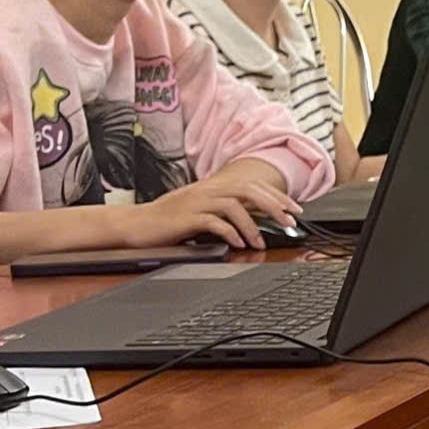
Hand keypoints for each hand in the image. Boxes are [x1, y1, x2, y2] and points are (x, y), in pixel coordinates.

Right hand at [116, 174, 299, 251]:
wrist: (134, 224)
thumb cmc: (168, 221)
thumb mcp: (201, 211)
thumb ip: (225, 211)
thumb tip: (255, 219)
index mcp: (213, 188)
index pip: (252, 185)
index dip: (276, 196)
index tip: (295, 209)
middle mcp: (206, 190)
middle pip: (248, 190)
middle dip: (274, 206)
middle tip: (290, 222)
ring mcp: (195, 202)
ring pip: (234, 205)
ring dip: (252, 225)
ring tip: (260, 242)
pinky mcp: (184, 218)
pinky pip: (213, 222)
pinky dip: (229, 232)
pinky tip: (238, 243)